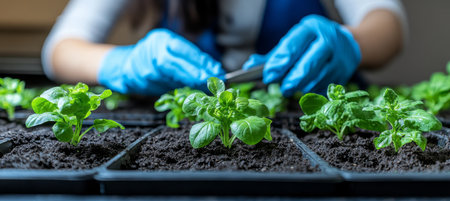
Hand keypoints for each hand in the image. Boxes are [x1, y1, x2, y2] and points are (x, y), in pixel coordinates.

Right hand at [98, 29, 224, 94]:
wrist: (125, 66)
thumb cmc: (154, 56)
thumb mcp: (171, 49)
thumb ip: (189, 57)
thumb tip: (212, 68)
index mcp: (160, 40)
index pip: (183, 50)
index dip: (200, 62)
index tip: (214, 70)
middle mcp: (150, 53)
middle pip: (175, 66)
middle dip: (195, 75)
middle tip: (209, 82)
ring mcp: (144, 69)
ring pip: (170, 79)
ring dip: (189, 86)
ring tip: (203, 88)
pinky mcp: (142, 83)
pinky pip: (164, 89)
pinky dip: (178, 92)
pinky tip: (189, 94)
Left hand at [243, 15, 360, 95]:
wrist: (346, 43)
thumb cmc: (312, 43)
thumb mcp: (295, 40)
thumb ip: (273, 55)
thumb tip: (249, 66)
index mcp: (311, 29)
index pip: (293, 47)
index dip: (279, 63)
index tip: (268, 75)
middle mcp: (328, 41)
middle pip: (308, 65)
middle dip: (292, 79)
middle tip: (283, 88)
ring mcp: (339, 58)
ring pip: (317, 79)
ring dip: (302, 87)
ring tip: (293, 87)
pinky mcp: (343, 74)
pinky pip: (324, 87)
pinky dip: (312, 91)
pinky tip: (306, 88)